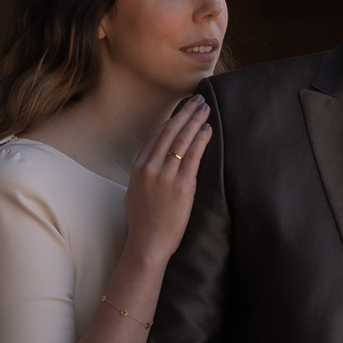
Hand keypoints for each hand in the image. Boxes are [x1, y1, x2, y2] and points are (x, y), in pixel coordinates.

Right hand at [123, 97, 212, 265]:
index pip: (156, 136)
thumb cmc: (143, 222)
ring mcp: (166, 176)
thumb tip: (156, 160)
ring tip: (206, 108)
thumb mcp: (135, 192)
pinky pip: (193, 157)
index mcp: (138, 168)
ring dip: (195, 121)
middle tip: (198, 99)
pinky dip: (201, 140)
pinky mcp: (181, 187)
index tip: (182, 110)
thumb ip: (145, 174)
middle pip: (170, 132)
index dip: (171, 120)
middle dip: (185, 113)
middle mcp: (150, 168)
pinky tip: (207, 129)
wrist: (148, 243)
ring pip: (182, 140)